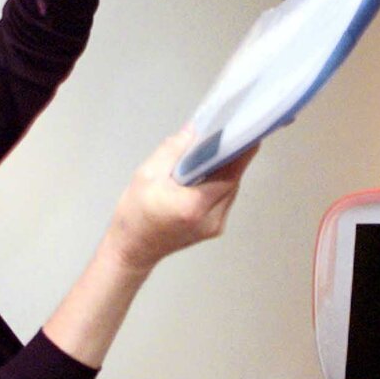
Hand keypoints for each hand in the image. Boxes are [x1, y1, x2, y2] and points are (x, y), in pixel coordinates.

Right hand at [104, 128, 257, 272]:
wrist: (132, 248)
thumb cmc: (134, 215)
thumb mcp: (146, 175)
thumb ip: (171, 150)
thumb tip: (192, 130)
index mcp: (194, 206)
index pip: (229, 175)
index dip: (241, 153)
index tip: (246, 132)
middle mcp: (211, 219)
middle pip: (233, 181)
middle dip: (231, 158)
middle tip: (227, 135)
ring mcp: (215, 226)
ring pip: (231, 190)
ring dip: (226, 170)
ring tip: (216, 151)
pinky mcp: (214, 228)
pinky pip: (224, 199)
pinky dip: (220, 183)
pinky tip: (208, 172)